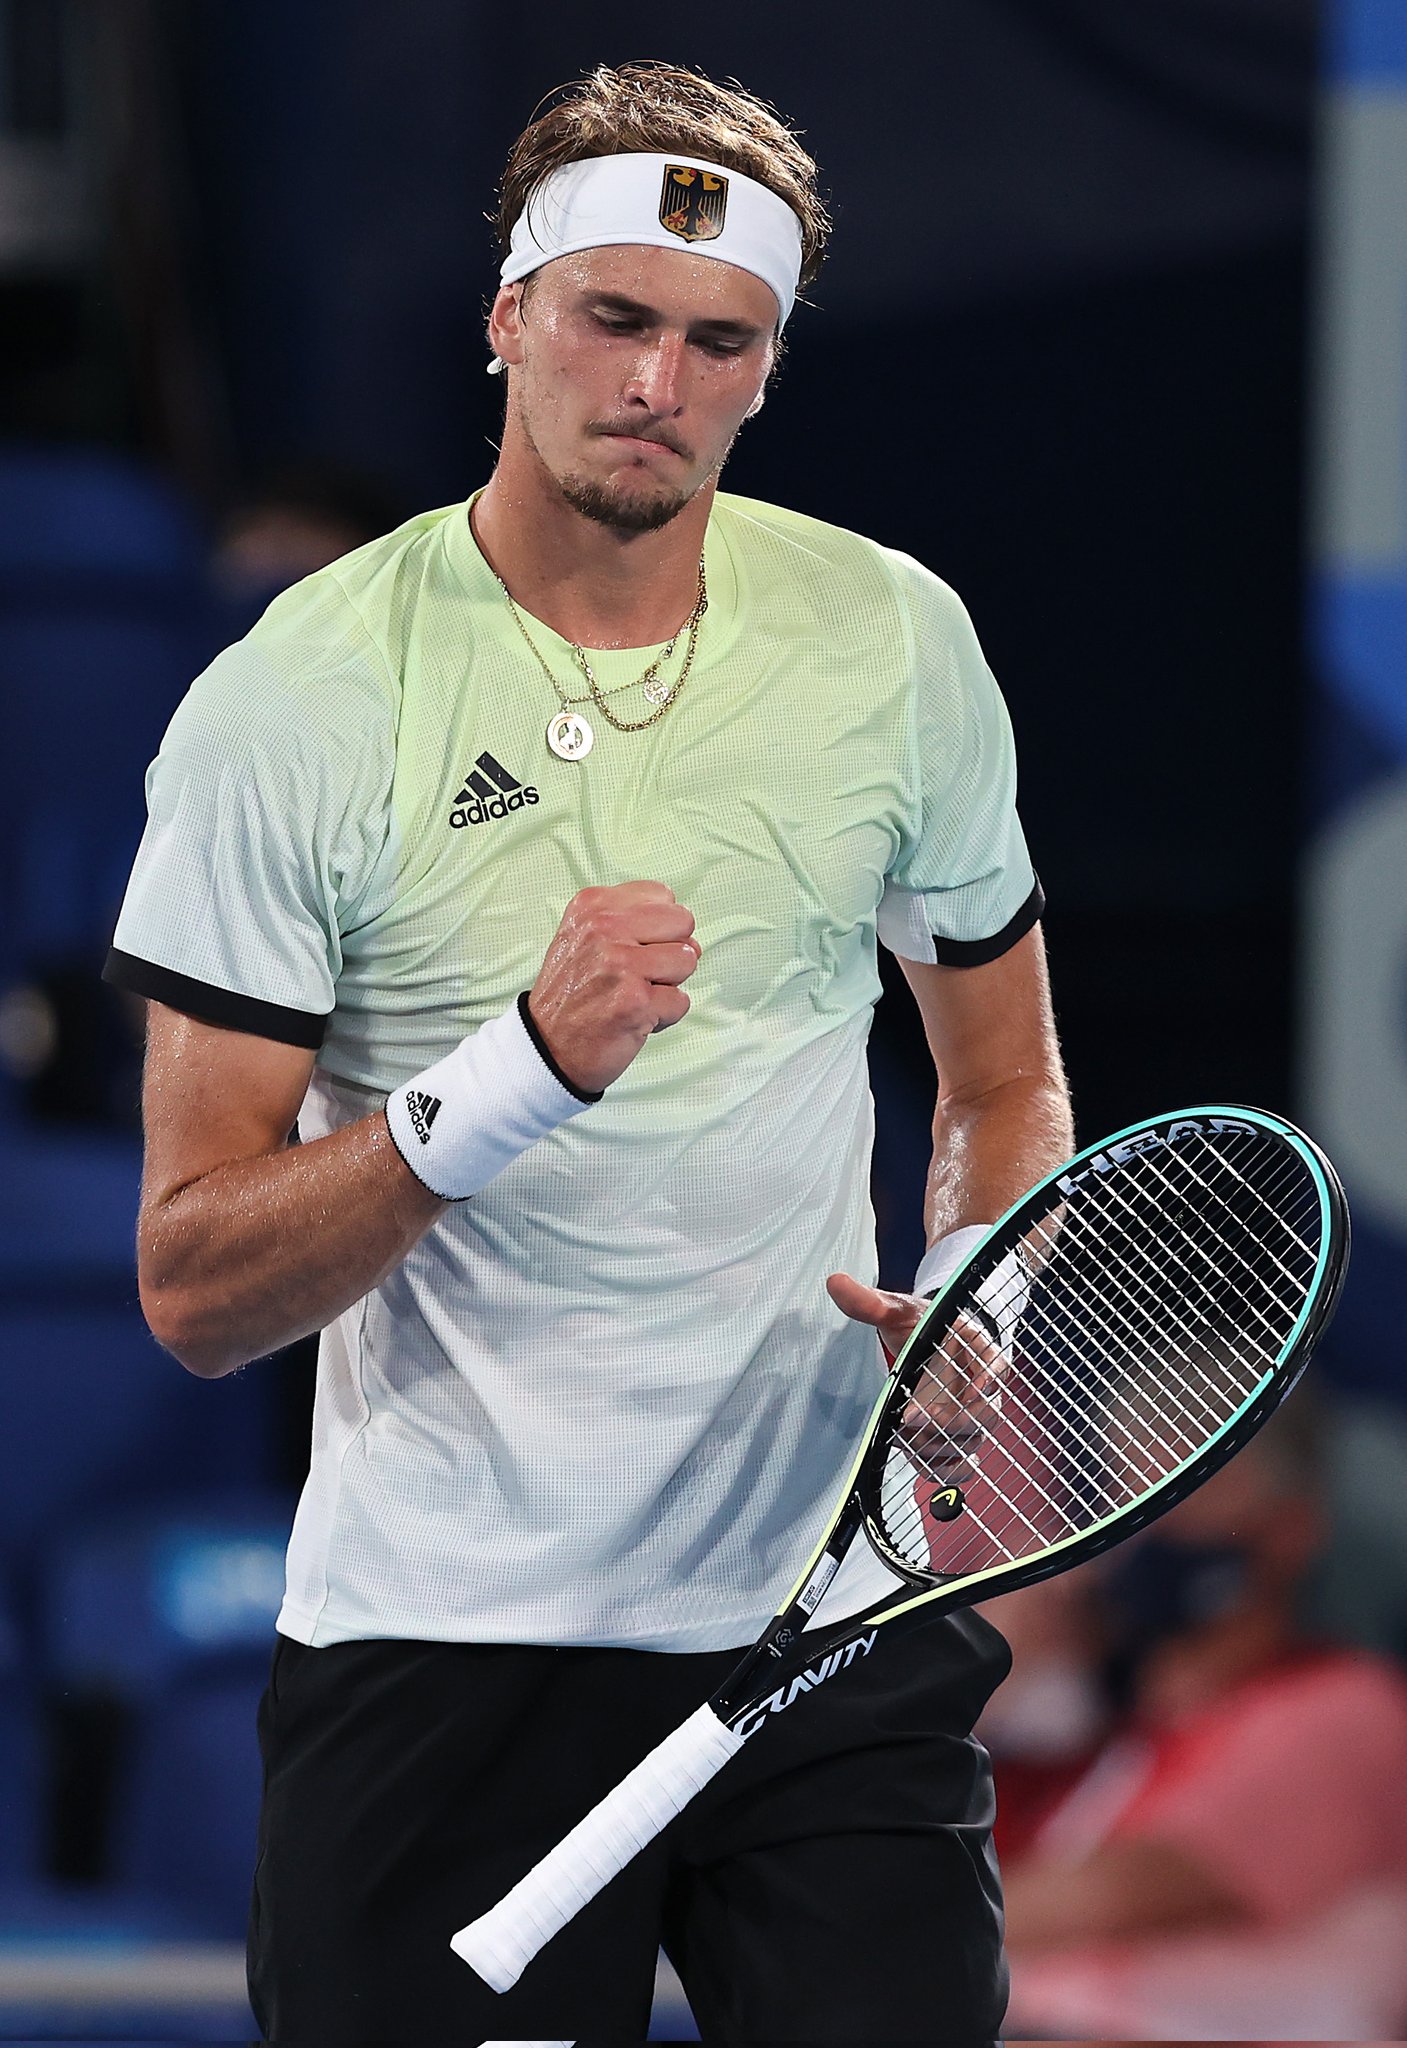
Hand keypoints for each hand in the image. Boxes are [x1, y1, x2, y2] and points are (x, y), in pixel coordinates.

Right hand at [528, 881, 700, 1093]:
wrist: (546, 1046)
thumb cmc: (573, 993)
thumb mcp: (586, 936)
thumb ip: (634, 923)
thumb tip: (691, 940)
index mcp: (592, 906)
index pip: (663, 896)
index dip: (657, 928)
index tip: (630, 948)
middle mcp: (604, 928)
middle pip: (683, 923)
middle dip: (669, 952)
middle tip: (637, 974)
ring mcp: (621, 965)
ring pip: (687, 960)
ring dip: (668, 984)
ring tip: (635, 994)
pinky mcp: (636, 1002)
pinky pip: (681, 1001)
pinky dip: (664, 1016)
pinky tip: (634, 1017)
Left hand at [827, 1273, 1003, 1475]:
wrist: (928, 1345)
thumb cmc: (921, 1325)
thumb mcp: (898, 1311)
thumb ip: (871, 1303)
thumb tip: (835, 1283)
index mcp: (978, 1350)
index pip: (997, 1365)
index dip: (990, 1378)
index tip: (973, 1388)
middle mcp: (982, 1388)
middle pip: (984, 1416)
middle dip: (948, 1422)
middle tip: (910, 1418)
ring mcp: (971, 1419)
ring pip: (969, 1445)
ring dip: (935, 1446)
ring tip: (901, 1434)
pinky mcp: (957, 1442)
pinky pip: (958, 1467)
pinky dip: (937, 1467)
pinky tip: (911, 1452)